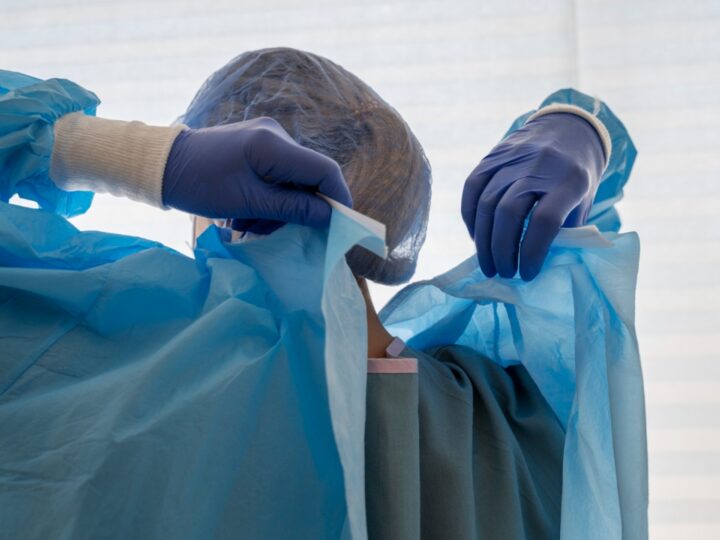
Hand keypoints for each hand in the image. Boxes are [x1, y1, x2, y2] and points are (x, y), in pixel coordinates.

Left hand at [162, 117, 351, 230]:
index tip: (342, 226)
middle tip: (281, 233)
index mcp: (273, 145)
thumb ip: (292, 208)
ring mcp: (267, 139)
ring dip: (280, 209)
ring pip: (293, 181)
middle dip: (301, 209)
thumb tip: (331, 218)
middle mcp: (276, 135)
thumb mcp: (247, 203)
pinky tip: (247, 215)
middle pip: (310, 177)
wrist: (162, 165)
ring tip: (250, 226)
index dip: (338, 199)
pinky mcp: (258, 146)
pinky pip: (277, 177)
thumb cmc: (200, 184)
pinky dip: (269, 200)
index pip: (324, 170)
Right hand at [461, 112, 604, 280]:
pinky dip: (470, 216)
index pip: (545, 220)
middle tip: (502, 273)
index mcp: (570, 180)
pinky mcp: (493, 155)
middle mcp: (539, 166)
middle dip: (501, 250)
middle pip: (509, 212)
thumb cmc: (577, 176)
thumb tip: (536, 265)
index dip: (532, 252)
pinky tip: (476, 237)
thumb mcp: (582, 203)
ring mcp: (513, 158)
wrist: (568, 129)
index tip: (526, 273)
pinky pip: (472, 188)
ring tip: (488, 263)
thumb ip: (563, 231)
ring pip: (486, 203)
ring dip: (483, 240)